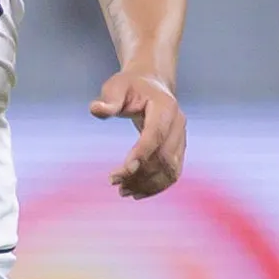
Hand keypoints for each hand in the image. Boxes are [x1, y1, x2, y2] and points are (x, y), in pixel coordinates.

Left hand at [90, 70, 184, 198]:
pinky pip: (172, 173)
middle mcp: (178, 124)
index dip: (141, 154)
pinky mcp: (179, 150)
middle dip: (140, 174)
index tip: (123, 170)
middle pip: (164, 156)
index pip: (155, 135)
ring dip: (148, 184)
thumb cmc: (130, 86)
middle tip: (114, 183)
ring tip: (123, 191)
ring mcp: (182, 138)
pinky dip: (157, 187)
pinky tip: (137, 193)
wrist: (151, 85)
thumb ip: (108, 99)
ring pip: (170, 169)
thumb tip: (97, 109)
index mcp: (165, 107)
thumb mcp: (116, 86)